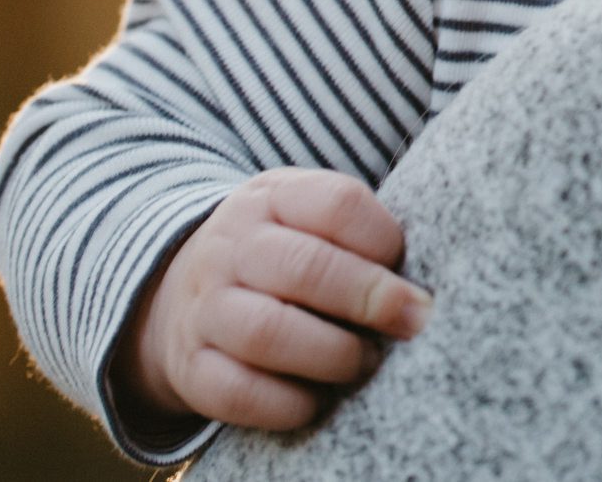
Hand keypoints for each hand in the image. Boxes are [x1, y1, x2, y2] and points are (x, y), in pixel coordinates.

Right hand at [111, 168, 430, 432]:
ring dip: (333, 354)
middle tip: (412, 322)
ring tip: (366, 362)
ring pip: (269, 332)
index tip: (406, 267)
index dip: (383, 238)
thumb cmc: (280, 255)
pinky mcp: (191, 367)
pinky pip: (238, 392)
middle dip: (371, 298)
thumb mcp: (308, 217)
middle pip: (304, 267)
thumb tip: (424, 288)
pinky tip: (318, 400)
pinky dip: (288, 403)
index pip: (337, 204)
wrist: (176, 293)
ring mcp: (205, 308)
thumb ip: (361, 235)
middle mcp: (232, 248)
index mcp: (272, 198)